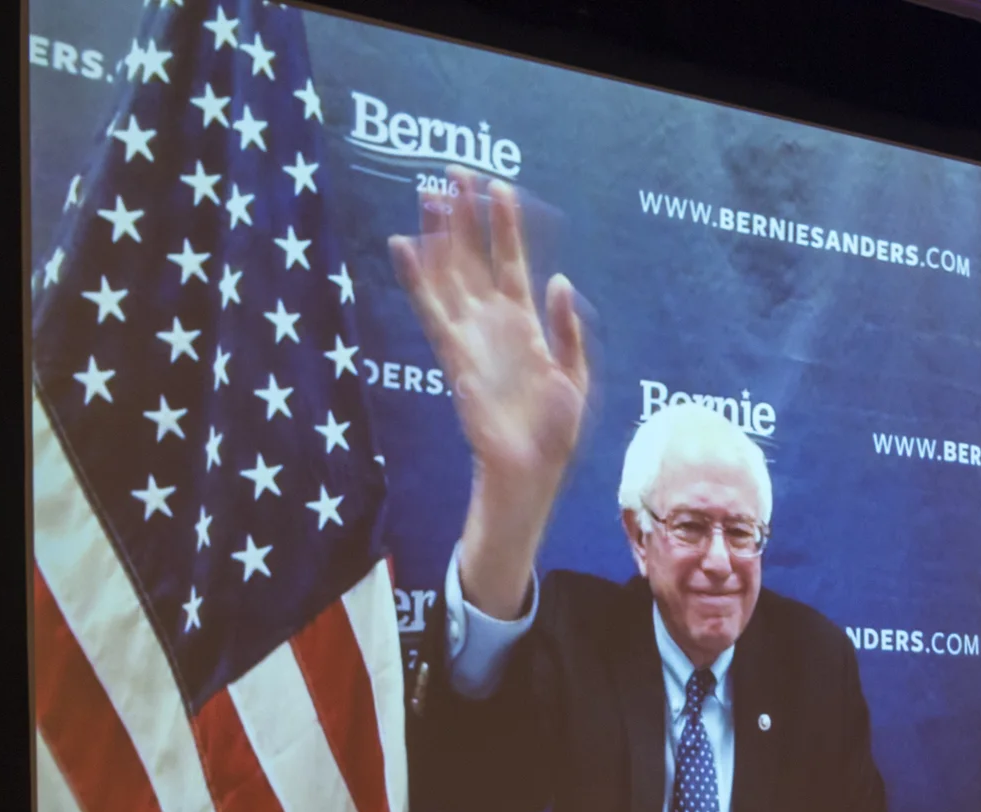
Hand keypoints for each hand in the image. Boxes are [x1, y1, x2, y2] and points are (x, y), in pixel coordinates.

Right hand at [390, 169, 588, 614]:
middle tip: (453, 171)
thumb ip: (568, 329)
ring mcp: (471, 337)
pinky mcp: (454, 356)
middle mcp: (493, 324)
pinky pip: (432, 310)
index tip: (498, 186)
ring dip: (440, 235)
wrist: (530, 471)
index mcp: (526, 325)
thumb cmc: (555, 430)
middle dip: (465, 216)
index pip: (512, 262)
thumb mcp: (577, 376)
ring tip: (430, 192)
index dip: (505, 226)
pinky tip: (404, 245)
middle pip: (474, 258)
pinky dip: (417, 278)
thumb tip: (560, 279)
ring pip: (450, 274)